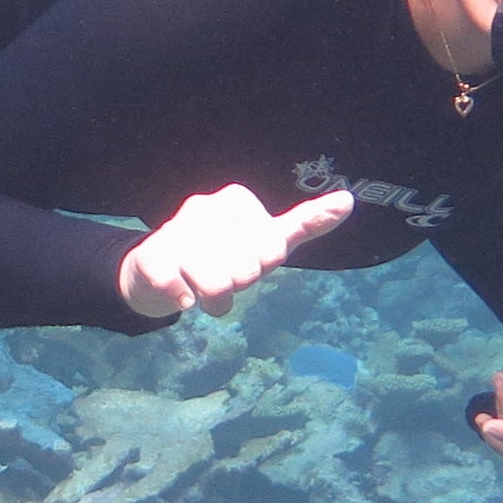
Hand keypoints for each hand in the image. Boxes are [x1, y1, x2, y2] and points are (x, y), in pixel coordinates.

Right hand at [118, 184, 358, 320]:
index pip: (273, 250)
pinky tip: (180, 293)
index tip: (243, 257)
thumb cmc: (219, 256)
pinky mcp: (153, 259)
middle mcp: (205, 208)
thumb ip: (304, 223)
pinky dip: (185, 302)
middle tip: (220, 274)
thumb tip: (348, 201)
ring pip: (218, 286)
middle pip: (247, 271)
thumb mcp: (264, 240)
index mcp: (235, 200)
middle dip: (237, 285)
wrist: (154, 272)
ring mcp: (176, 232)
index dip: (261, 266)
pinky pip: (183, 294)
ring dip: (214, 300)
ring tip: (201, 288)